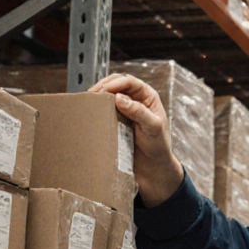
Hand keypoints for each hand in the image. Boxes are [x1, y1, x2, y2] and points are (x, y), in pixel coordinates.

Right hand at [90, 74, 182, 206]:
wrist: (153, 166)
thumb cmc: (159, 146)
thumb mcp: (152, 127)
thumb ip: (138, 112)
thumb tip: (120, 98)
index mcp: (148, 96)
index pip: (130, 82)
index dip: (116, 83)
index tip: (104, 90)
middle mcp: (136, 100)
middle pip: (116, 84)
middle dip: (103, 86)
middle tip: (92, 94)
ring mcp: (125, 110)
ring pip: (109, 95)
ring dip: (98, 95)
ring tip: (89, 100)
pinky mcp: (116, 120)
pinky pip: (105, 109)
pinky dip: (97, 108)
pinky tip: (91, 111)